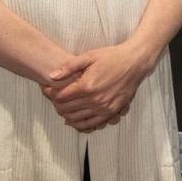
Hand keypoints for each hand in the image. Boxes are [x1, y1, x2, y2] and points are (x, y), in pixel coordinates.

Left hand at [41, 42, 155, 132]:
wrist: (134, 63)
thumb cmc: (112, 57)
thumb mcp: (89, 56)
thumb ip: (69, 67)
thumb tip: (51, 76)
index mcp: (86, 85)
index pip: (59, 97)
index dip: (49, 93)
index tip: (46, 89)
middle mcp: (94, 99)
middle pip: (65, 109)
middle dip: (55, 104)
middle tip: (54, 97)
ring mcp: (103, 108)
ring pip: (75, 119)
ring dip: (65, 114)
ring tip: (62, 107)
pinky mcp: (111, 112)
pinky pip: (91, 124)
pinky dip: (79, 124)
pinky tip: (73, 119)